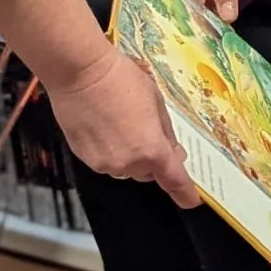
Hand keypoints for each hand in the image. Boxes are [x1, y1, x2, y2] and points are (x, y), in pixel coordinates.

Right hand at [48, 48, 199, 208]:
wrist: (80, 71)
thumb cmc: (120, 79)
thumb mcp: (156, 101)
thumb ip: (166, 133)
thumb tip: (172, 152)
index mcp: (152, 149)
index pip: (174, 181)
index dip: (185, 193)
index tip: (190, 199)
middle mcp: (128, 163)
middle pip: (148, 172)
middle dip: (151, 158)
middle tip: (145, 130)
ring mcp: (103, 163)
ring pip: (125, 167)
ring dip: (129, 154)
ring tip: (120, 122)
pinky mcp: (84, 158)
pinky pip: (105, 161)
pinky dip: (109, 149)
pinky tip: (104, 125)